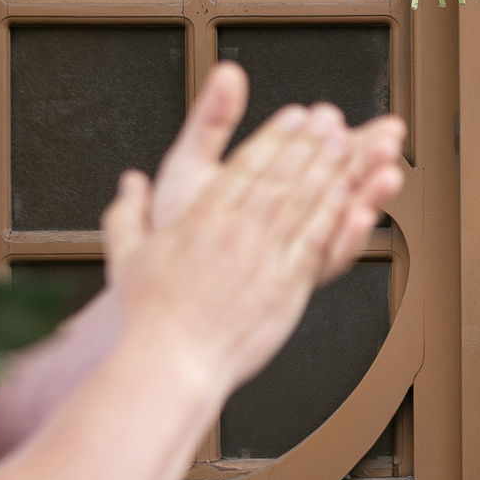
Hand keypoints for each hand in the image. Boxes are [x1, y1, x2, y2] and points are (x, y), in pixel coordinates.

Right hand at [110, 99, 405, 405]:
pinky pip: (316, 245)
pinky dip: (337, 218)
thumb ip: (126, 214)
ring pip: (303, 205)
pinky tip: (354, 200)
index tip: (295, 116)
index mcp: (200, 220)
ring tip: (350, 144)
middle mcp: (235, 233)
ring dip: (329, 170)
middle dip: (308, 143)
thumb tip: (128, 184)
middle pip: (280, 177)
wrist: (170, 363)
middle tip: (331, 118)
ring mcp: (263, 259)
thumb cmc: (150, 318)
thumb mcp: (125, 257)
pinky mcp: (285, 288)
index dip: (274, 137)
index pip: (244, 167)